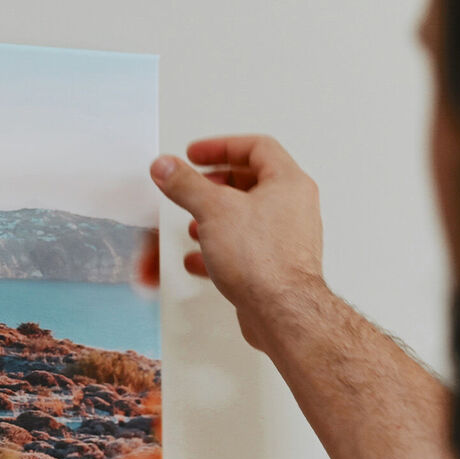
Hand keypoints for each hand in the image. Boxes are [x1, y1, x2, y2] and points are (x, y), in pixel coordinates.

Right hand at [150, 135, 324, 348]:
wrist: (281, 311)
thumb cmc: (264, 261)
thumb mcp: (213, 210)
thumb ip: (185, 184)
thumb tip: (167, 167)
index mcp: (287, 183)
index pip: (256, 148)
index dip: (221, 146)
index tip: (196, 154)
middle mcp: (292, 208)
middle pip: (251, 181)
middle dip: (215, 183)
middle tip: (194, 183)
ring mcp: (285, 238)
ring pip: (246, 217)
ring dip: (215, 216)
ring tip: (194, 220)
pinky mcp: (274, 266)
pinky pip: (243, 248)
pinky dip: (218, 248)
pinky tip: (199, 258)